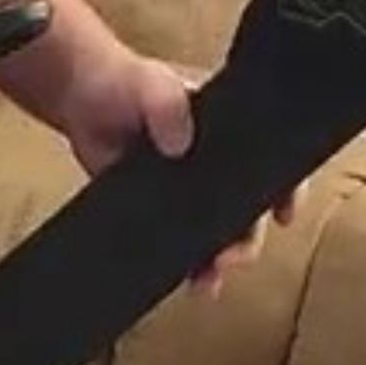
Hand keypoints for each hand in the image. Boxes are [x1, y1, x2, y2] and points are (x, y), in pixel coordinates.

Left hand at [55, 47, 305, 294]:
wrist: (79, 101)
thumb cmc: (126, 82)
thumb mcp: (153, 85)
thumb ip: (167, 106)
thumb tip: (179, 142)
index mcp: (228, 129)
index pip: (270, 159)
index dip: (286, 189)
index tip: (284, 215)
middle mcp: (214, 163)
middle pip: (245, 209)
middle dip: (246, 239)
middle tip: (232, 257)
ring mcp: (185, 189)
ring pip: (213, 232)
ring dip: (216, 260)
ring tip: (208, 282)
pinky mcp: (155, 208)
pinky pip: (175, 240)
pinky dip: (182, 263)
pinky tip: (183, 280)